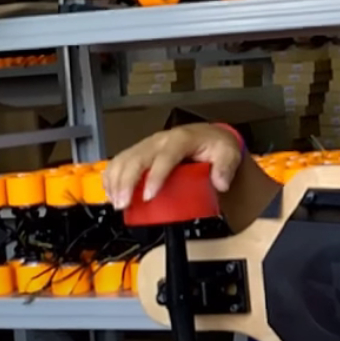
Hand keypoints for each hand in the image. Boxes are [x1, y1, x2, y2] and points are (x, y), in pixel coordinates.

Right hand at [102, 123, 240, 209]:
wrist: (208, 135)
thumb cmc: (215, 146)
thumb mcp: (229, 154)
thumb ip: (226, 168)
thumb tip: (220, 183)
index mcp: (180, 140)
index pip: (164, 157)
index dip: (154, 177)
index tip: (148, 197)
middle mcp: (160, 141)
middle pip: (136, 158)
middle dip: (126, 182)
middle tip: (123, 205)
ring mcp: (147, 145)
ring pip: (123, 159)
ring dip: (115, 181)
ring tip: (116, 203)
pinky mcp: (140, 151)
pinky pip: (119, 161)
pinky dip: (111, 176)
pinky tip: (110, 192)